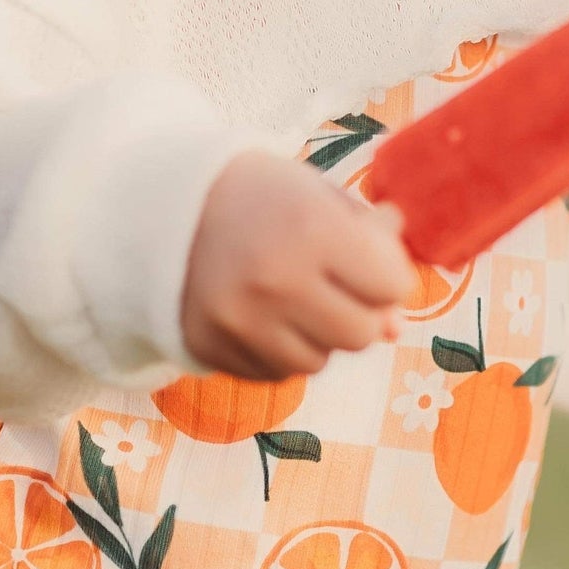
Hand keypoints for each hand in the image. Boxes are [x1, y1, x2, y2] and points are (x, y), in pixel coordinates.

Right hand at [180, 150, 412, 380]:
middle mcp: (275, 279)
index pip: (391, 285)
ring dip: (318, 335)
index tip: (374, 260)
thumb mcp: (323, 199)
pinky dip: (279, 349)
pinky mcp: (210, 347)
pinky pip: (274, 373)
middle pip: (360, 333)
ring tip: (294, 294)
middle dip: (362, 311)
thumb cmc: (265, 196)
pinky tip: (263, 311)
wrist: (170, 203)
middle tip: (339, 284)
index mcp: (312, 227)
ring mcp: (239, 320)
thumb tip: (399, 326)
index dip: (390, 274)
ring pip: (317, 361)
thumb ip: (371, 252)